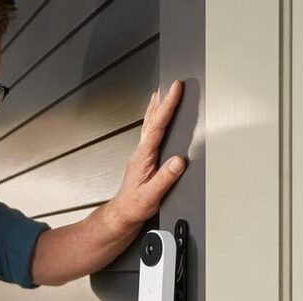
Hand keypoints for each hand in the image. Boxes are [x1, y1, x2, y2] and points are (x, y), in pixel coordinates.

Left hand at [112, 80, 185, 225]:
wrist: (123, 214)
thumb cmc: (134, 206)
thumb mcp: (152, 194)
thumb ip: (165, 177)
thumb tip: (179, 161)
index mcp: (144, 156)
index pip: (157, 125)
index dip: (167, 106)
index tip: (175, 89)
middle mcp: (141, 152)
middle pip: (152, 120)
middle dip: (162, 101)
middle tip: (170, 84)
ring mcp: (141, 154)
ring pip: (149, 125)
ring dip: (156, 108)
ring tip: (161, 93)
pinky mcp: (143, 159)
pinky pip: (149, 133)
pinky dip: (154, 121)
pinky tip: (157, 120)